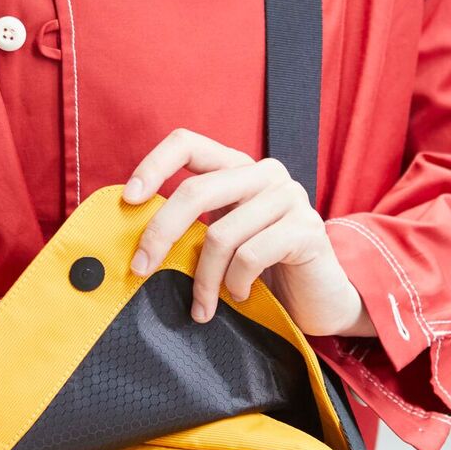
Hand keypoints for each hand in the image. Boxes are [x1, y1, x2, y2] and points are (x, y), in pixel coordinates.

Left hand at [122, 127, 375, 336]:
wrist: (321, 300)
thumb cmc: (263, 271)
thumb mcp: (222, 240)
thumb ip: (191, 227)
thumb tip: (136, 240)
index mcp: (238, 168)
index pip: (188, 143)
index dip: (153, 166)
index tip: (129, 199)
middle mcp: (265, 173)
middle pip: (196, 191)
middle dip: (160, 233)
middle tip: (141, 269)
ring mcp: (289, 198)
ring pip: (221, 234)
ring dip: (203, 279)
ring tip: (203, 305)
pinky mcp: (306, 229)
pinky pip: (250, 256)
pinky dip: (236, 283)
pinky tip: (240, 296)